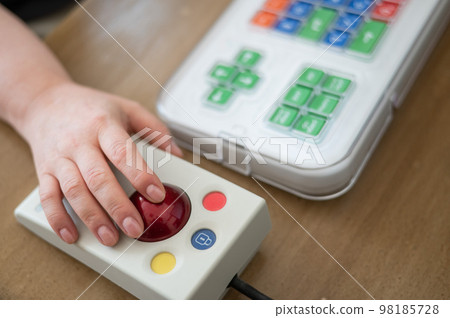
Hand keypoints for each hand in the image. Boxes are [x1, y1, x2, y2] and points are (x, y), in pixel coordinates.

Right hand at [20, 82, 182, 245]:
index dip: (140, 175)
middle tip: (135, 228)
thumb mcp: (126, 108)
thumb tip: (177, 153)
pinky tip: (71, 234)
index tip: (156, 194)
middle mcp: (80, 142)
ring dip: (92, 217)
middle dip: (117, 206)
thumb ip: (154, 129)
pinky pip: (48, 197)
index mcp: (104, 126)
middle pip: (98, 178)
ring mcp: (60, 158)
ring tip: (109, 237)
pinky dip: (58, 218)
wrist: (44, 102)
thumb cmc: (90, 108)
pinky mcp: (44, 170)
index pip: (123, 153)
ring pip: (74, 191)